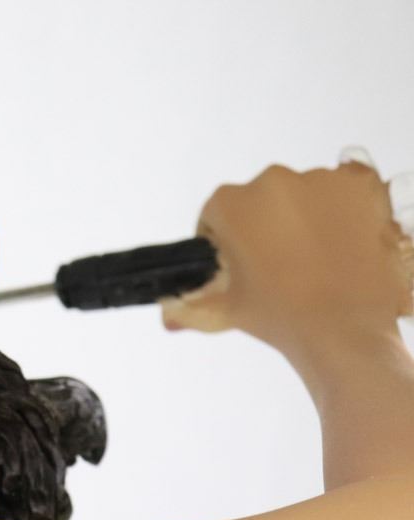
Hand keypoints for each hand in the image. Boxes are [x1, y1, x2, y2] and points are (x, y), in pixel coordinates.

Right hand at [158, 148, 413, 353]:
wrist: (344, 330)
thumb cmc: (279, 317)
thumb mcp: (224, 311)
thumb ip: (188, 308)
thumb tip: (168, 317)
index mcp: (231, 204)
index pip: (216, 214)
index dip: (223, 240)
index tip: (237, 261)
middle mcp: (272, 180)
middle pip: (260, 200)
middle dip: (263, 226)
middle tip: (275, 264)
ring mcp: (320, 180)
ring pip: (301, 195)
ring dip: (301, 218)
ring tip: (311, 259)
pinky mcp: (360, 187)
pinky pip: (342, 192)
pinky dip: (339, 212)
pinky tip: (338, 246)